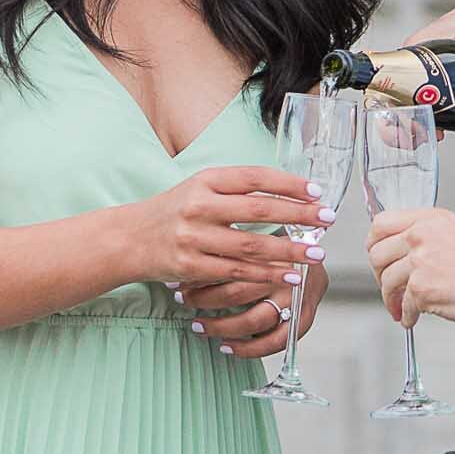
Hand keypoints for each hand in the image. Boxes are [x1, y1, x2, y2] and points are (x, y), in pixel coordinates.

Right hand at [127, 166, 332, 289]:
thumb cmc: (173, 211)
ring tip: (317, 253)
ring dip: (289, 251)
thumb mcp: (199, 188)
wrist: (126, 239)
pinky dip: (267, 276)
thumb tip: (287, 193)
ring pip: (252, 246)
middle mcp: (200, 205)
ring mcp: (194, 237)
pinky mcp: (191, 267)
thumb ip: (235, 189)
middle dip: (299, 215)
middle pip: (259, 210)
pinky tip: (290, 276)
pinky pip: (237, 273)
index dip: (289, 184)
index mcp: (205, 179)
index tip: (317, 191)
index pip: (255, 177)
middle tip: (328, 219)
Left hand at [176, 249, 329, 360]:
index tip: (179, 279)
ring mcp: (295, 300)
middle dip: (203, 300)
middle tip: (183, 300)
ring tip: (198, 326)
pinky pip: (273, 342)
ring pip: (252, 321)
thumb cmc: (278, 239)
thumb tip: (189, 251)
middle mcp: (285, 274)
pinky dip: (248, 349)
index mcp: (273, 250)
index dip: (201, 274)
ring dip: (221, 327)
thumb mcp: (257, 230)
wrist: (316, 250)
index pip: (230, 265)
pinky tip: (228, 347)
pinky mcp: (303, 320)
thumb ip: (233, 241)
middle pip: (237, 293)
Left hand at [365, 207, 454, 332]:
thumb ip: (427, 238)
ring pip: (387, 281)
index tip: (377, 258)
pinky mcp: (424, 288)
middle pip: (377, 253)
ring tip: (402, 308)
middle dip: (379, 275)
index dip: (374, 244)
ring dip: (392, 299)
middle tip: (389, 288)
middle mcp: (422, 235)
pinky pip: (404, 305)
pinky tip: (414, 319)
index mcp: (430, 219)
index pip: (381, 223)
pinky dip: (406, 316)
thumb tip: (401, 253)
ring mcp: (421, 261)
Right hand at [406, 0, 454, 149]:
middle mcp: (431, 65)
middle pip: (412, 102)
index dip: (393, 105)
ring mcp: (449, 78)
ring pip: (439, 112)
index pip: (394, 78)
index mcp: (423, 46)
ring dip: (452, 130)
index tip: (406, 123)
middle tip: (435, 139)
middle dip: (419, 127)